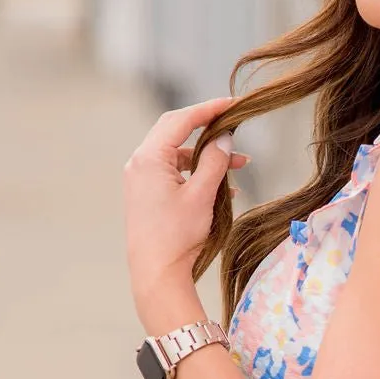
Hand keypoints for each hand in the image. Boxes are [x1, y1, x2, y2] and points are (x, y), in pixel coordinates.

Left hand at [123, 96, 249, 325]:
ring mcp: (141, 179)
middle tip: (234, 126)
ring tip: (239, 167)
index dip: (208, 108)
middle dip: (208, 131)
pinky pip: (174, 174)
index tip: (232, 104)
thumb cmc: (177, 235)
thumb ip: (214, 161)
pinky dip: (197, 175)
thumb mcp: (202, 195)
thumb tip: (223, 138)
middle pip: (176, 132)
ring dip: (207, 158)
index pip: (180, 120)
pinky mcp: (146, 194)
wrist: (156, 273)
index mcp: (149, 158)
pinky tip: (222, 188)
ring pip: (178, 156)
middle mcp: (140, 163)